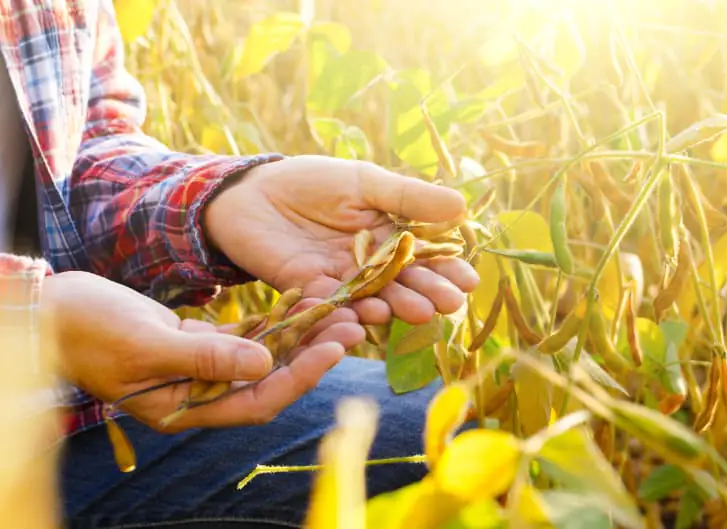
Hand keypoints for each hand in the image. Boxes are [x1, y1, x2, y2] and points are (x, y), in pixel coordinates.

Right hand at [41, 271, 363, 431]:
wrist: (55, 310)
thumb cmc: (89, 329)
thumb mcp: (147, 344)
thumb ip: (206, 358)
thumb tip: (265, 366)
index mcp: (185, 407)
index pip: (257, 400)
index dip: (299, 378)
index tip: (334, 349)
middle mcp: (199, 392)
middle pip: (270, 378)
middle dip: (311, 354)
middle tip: (352, 324)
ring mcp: (201, 367)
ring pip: (263, 355)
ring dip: (298, 334)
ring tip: (337, 308)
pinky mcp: (199, 342)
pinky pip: (246, 335)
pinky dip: (271, 320)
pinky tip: (300, 299)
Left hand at [204, 155, 479, 325]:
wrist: (251, 192)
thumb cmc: (311, 182)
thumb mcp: (364, 182)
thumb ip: (407, 196)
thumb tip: (461, 206)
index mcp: (388, 236)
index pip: (424, 257)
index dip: (447, 269)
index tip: (469, 280)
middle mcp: (370, 265)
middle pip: (404, 283)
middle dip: (428, 293)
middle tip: (449, 303)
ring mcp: (341, 281)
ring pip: (373, 297)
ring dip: (395, 306)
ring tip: (417, 311)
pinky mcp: (309, 292)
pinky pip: (332, 305)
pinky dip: (349, 313)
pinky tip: (367, 318)